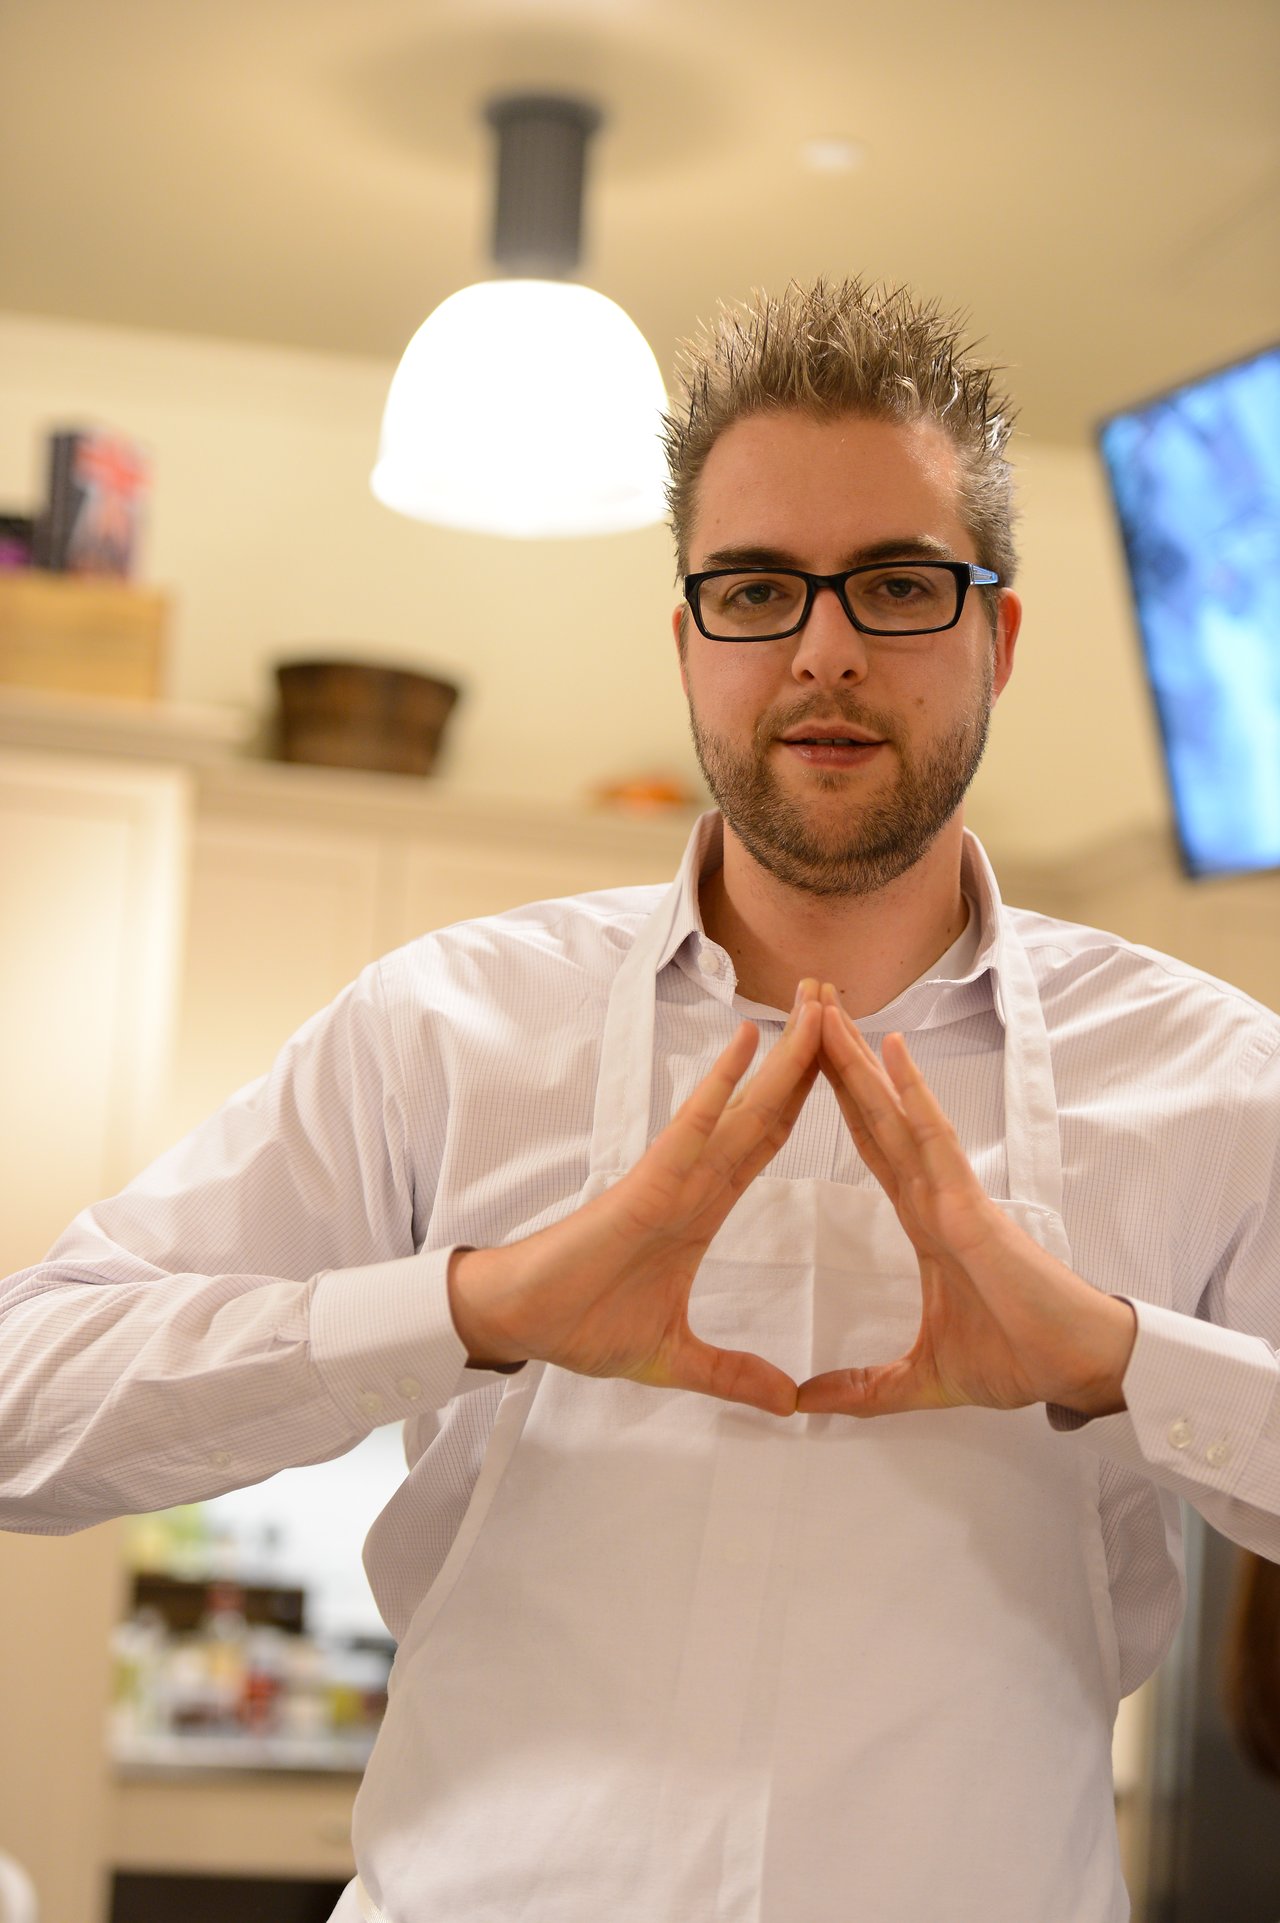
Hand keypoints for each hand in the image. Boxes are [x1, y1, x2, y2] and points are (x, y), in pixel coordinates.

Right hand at [448, 983, 824, 1415]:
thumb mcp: (676, 1359)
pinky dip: (721, 1084)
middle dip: (807, 1056)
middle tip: (841, 997)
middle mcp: (696, 1179)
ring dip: (783, 1056)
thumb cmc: (582, 1324)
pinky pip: (693, 1126)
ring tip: (819, 1004)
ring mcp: (674, 1175)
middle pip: (767, 1108)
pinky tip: (748, 1043)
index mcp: (704, 1207)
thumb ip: (733, 1374)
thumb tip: (787, 1403)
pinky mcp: (647, 1183)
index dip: (809, 1099)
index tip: (846, 1063)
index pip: (768, 1141)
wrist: (522, 1323)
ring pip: (743, 1106)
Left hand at [797, 988, 1135, 1419]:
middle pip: (874, 1113)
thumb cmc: (1017, 1360)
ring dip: (862, 1061)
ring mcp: (952, 1192)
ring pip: (895, 1114)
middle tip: (807, 1001)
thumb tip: (806, 1405)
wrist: (1071, 1370)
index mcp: (923, 1221)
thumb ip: (862, 1387)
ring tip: (829, 1011)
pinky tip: (894, 1053)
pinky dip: (914, 1095)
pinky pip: (935, 1141)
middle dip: (839, 1059)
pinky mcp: (971, 1205)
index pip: (870, 1148)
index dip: (838, 1100)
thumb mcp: (918, 1381)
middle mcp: (933, 1193)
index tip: (806, 1060)